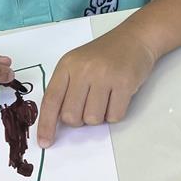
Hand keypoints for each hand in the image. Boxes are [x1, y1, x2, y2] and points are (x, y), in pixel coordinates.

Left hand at [35, 24, 156, 146]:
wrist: (135, 38)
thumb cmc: (105, 55)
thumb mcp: (78, 64)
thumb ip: (66, 88)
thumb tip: (58, 121)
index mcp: (67, 65)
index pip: (51, 100)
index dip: (46, 125)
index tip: (45, 142)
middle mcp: (84, 69)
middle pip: (72, 116)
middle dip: (80, 119)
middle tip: (90, 104)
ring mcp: (105, 76)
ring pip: (93, 119)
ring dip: (99, 116)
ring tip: (106, 97)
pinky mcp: (125, 83)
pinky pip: (114, 116)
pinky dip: (115, 113)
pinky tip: (118, 97)